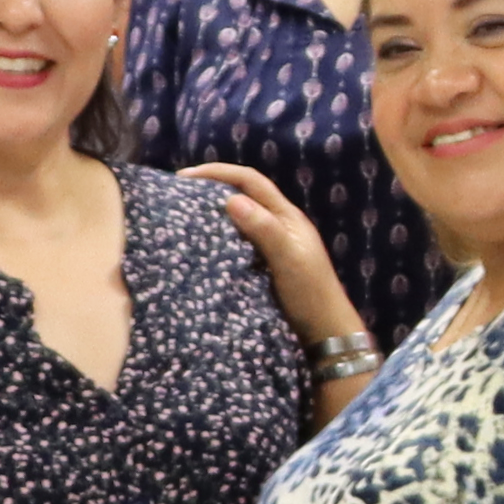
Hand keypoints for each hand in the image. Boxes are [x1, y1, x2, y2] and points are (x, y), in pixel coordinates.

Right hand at [184, 162, 361, 351]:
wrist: (325, 331)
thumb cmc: (310, 293)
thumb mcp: (288, 259)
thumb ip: (264, 229)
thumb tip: (231, 200)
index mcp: (286, 216)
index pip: (251, 181)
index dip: (220, 172)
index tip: (186, 176)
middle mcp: (279, 224)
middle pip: (244, 194)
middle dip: (213, 188)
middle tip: (179, 194)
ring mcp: (272, 244)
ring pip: (239, 217)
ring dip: (215, 212)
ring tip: (184, 216)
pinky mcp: (264, 264)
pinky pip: (238, 241)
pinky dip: (219, 236)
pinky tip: (202, 245)